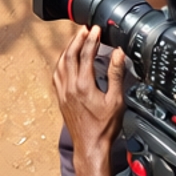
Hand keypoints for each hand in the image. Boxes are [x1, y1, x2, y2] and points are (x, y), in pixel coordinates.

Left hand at [53, 26, 125, 163]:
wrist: (90, 146)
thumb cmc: (104, 127)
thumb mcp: (116, 100)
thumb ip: (116, 74)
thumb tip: (118, 54)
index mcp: (83, 84)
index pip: (86, 54)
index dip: (91, 39)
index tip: (96, 29)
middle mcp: (69, 86)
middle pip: (70, 54)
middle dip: (77, 39)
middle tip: (85, 30)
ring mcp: (62, 92)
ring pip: (60, 63)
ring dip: (68, 49)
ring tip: (76, 40)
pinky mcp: (60, 98)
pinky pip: (56, 74)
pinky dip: (61, 63)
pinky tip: (65, 61)